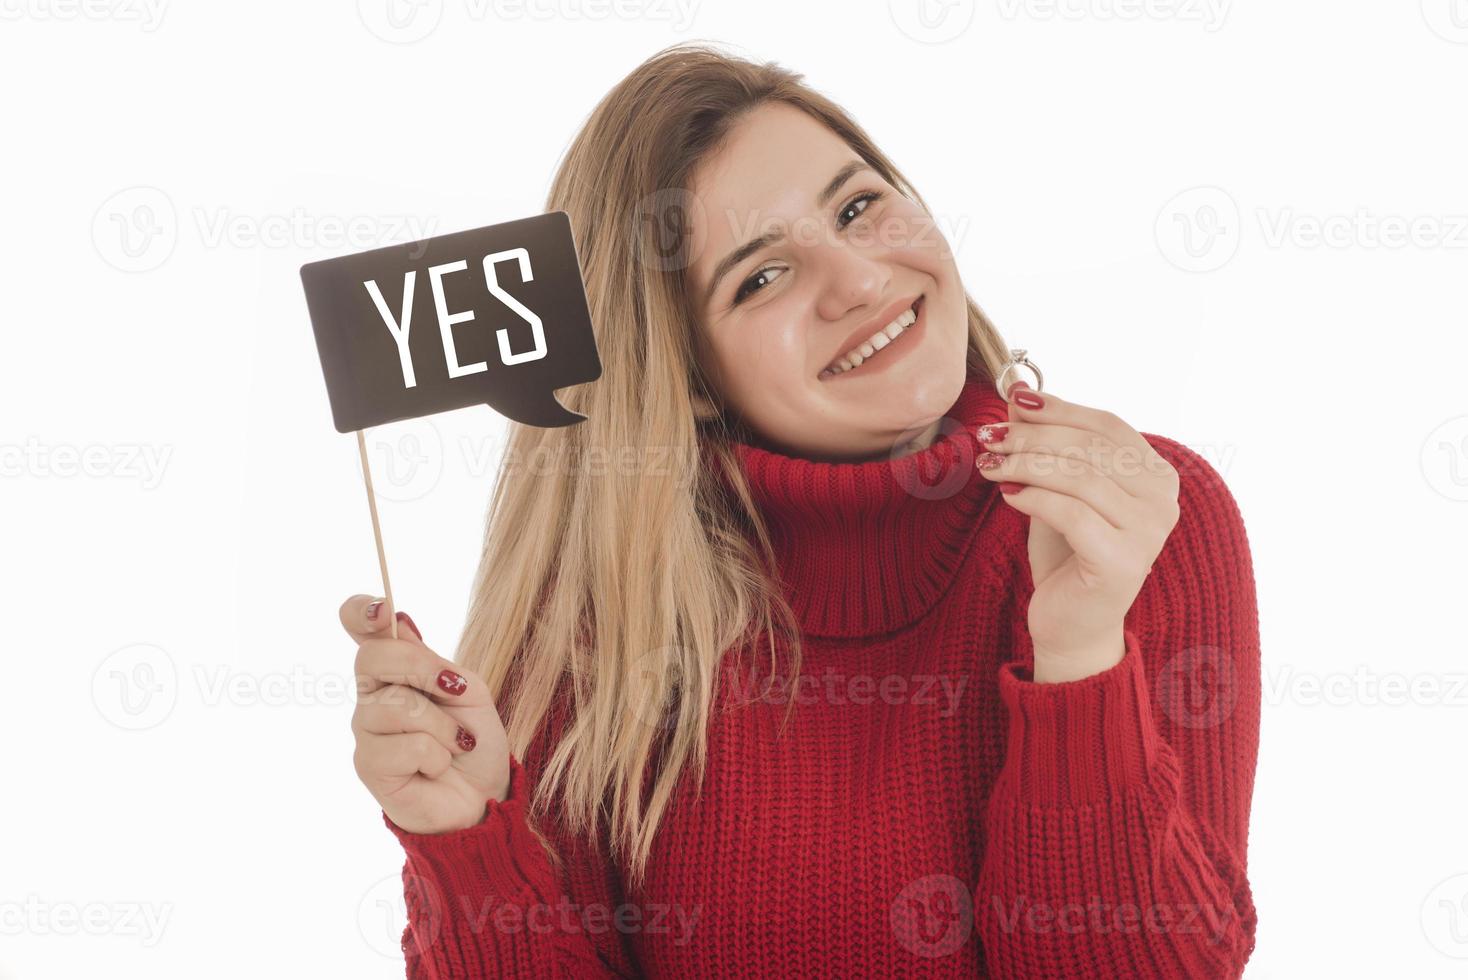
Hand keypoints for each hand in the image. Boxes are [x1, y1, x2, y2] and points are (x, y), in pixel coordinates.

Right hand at [342, 594, 510, 833]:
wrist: (486, 795)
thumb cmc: (473, 740)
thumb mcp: (468, 690)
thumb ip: (432, 661)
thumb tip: (397, 621)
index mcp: (394, 669)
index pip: (357, 626)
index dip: (360, 611)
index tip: (382, 609)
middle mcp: (371, 696)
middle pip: (372, 658)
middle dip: (424, 670)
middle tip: (458, 692)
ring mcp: (365, 731)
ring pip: (396, 707)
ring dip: (442, 727)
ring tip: (455, 744)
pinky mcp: (369, 766)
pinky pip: (407, 746)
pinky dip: (438, 756)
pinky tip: (438, 768)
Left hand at [975, 383, 1180, 682]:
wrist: (1072, 623)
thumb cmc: (1066, 554)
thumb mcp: (1056, 488)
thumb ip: (1047, 445)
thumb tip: (1018, 397)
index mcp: (1156, 475)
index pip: (1107, 425)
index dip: (1060, 408)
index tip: (1014, 400)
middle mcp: (1163, 500)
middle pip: (1091, 447)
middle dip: (1033, 436)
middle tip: (989, 437)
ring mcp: (1149, 532)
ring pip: (1080, 477)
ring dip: (1026, 464)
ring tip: (990, 466)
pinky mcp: (1123, 562)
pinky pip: (1072, 513)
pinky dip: (1033, 498)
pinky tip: (1007, 496)